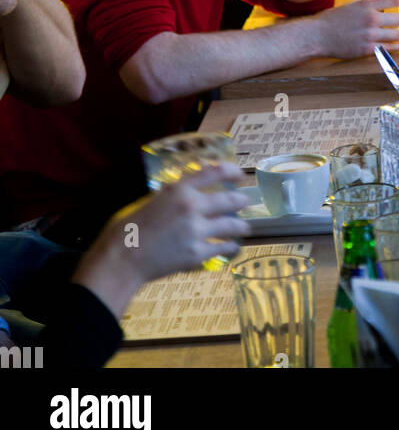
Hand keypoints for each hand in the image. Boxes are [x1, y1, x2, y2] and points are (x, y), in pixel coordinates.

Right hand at [75, 165, 251, 309]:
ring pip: (231, 225)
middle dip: (240, 201)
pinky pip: (222, 248)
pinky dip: (230, 247)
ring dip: (241, 226)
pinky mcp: (196, 254)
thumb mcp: (151, 199)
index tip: (240, 174)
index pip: (214, 171)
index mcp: (179, 188)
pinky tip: (232, 248)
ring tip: (245, 228)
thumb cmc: (128, 228)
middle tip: (245, 202)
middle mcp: (192, 206)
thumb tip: (189, 188)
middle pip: (229, 199)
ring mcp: (197, 230)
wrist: (122, 259)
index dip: (231, 171)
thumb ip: (173, 193)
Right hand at [312, 0, 398, 59]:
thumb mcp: (352, 6)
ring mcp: (370, 34)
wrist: (317, 35)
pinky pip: (389, 48)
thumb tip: (385, 8)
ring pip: (398, 35)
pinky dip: (397, 47)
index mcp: (367, 3)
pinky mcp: (367, 49)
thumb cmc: (332, 20)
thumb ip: (369, 7)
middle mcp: (371, 17)